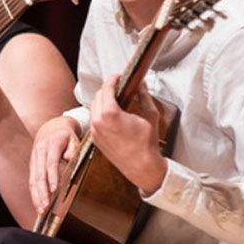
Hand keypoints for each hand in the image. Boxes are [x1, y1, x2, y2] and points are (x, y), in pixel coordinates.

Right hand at [28, 116, 79, 213]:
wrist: (50, 127)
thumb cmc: (66, 135)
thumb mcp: (74, 137)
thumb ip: (73, 147)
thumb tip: (69, 158)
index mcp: (51, 144)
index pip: (51, 162)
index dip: (52, 176)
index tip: (54, 189)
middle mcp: (39, 152)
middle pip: (39, 174)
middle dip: (41, 192)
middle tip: (45, 207)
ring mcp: (34, 159)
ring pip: (33, 179)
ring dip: (36, 196)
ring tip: (41, 211)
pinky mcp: (32, 165)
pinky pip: (32, 180)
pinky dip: (34, 193)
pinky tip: (38, 205)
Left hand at [89, 74, 166, 193]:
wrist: (142, 166)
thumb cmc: (146, 144)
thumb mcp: (150, 115)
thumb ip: (144, 96)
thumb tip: (141, 86)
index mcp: (110, 114)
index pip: (107, 88)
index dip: (113, 79)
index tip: (119, 76)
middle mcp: (98, 122)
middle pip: (98, 96)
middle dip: (108, 88)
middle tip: (119, 86)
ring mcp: (94, 131)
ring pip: (93, 107)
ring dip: (103, 100)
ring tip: (115, 98)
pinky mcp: (95, 139)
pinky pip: (94, 119)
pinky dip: (100, 112)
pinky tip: (111, 113)